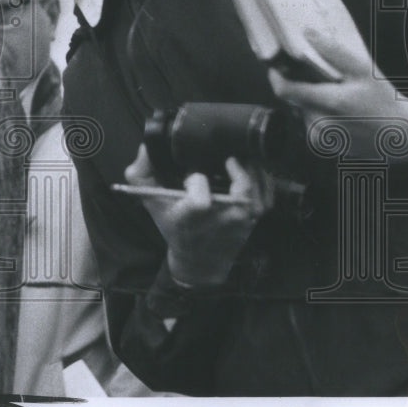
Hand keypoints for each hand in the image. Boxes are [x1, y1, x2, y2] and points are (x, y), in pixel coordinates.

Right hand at [125, 145, 272, 286]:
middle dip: (236, 168)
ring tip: (238, 158)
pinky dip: (262, 178)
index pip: (200, 201)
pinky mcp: (254, 219)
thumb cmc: (174, 225)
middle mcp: (220, 220)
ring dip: (251, 168)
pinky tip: (250, 168)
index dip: (197, 182)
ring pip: (257, 189)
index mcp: (191, 217)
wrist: (199, 260)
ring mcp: (241, 220)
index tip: (190, 176)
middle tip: (224, 156)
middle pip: (240, 191)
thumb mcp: (150, 201)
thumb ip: (141, 173)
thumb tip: (146, 146)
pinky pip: (267, 194)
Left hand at [269, 30, 407, 158]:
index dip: (276, 76)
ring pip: (300, 111)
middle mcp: (320, 124)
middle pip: (293, 99)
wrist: (400, 133)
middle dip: (298, 86)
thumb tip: (307, 33)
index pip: (285, 90)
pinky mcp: (323, 146)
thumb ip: (333, 52)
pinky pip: (309, 124)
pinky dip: (316, 114)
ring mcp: (320, 138)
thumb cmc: (383, 99)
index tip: (276, 64)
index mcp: (329, 103)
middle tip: (314, 76)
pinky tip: (337, 111)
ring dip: (309, 100)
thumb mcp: (363, 70)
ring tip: (332, 94)